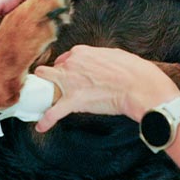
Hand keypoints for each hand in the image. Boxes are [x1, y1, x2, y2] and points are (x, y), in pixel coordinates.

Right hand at [0, 0, 81, 50]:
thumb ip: (31, 6)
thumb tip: (23, 21)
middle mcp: (11, 3)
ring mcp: (19, 10)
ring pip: (5, 29)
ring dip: (7, 42)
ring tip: (13, 54)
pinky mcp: (29, 17)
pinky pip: (19, 31)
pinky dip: (21, 40)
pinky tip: (28, 48)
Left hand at [33, 46, 179, 131]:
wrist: (139, 87)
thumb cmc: (133, 71)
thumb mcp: (115, 55)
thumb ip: (101, 57)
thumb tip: (101, 62)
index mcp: (82, 52)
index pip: (66, 58)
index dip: (68, 68)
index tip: (70, 75)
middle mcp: (72, 64)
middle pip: (54, 68)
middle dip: (55, 76)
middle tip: (60, 87)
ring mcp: (70, 82)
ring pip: (45, 81)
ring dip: (42, 90)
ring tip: (40, 99)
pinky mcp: (73, 101)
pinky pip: (53, 113)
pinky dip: (46, 120)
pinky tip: (41, 126)